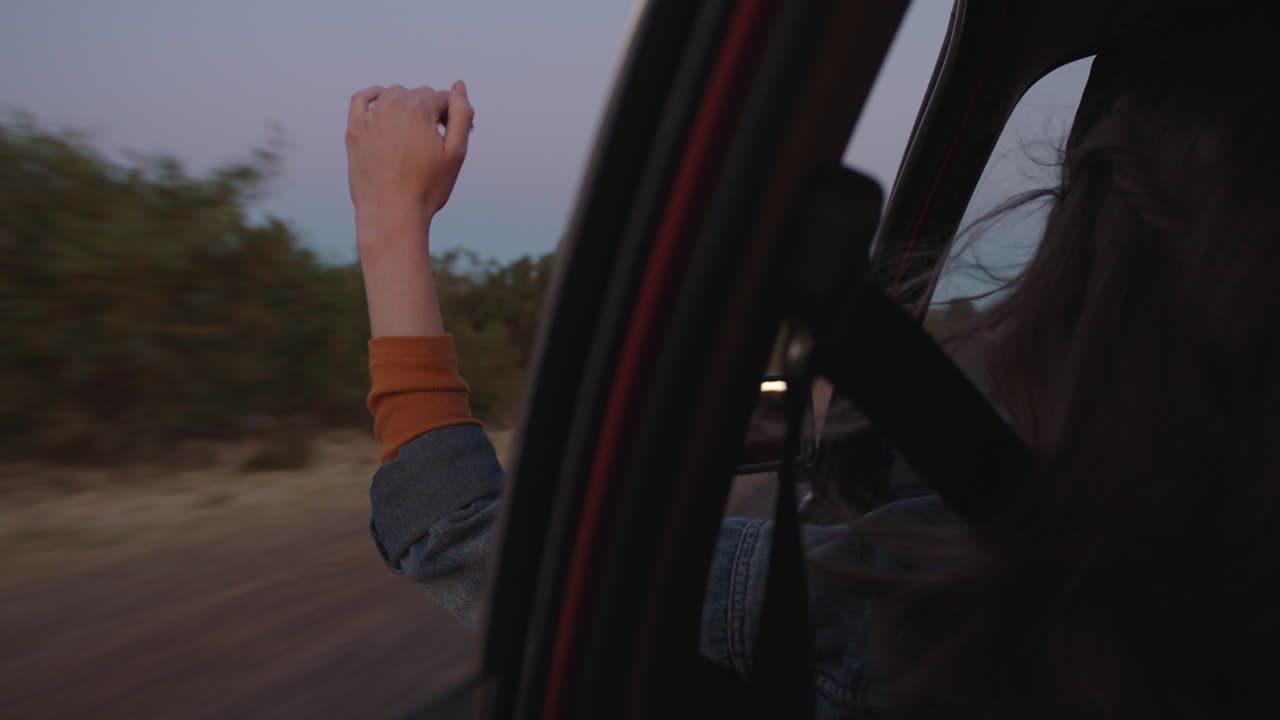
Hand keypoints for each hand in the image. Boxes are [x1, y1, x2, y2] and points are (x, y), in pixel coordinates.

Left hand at [345, 81, 473, 229]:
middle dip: (432, 111)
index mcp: (419, 109)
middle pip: (420, 95)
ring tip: (415, 132)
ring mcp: (370, 117)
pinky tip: (384, 104)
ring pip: (395, 94)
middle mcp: (392, 106)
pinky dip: (375, 96)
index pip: (443, 98)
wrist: (391, 214)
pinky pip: (362, 99)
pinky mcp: (355, 129)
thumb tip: (458, 86)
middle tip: (437, 140)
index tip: (454, 139)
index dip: (453, 116)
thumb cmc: (427, 188)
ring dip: (408, 105)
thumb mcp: (456, 152)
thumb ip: (462, 114)